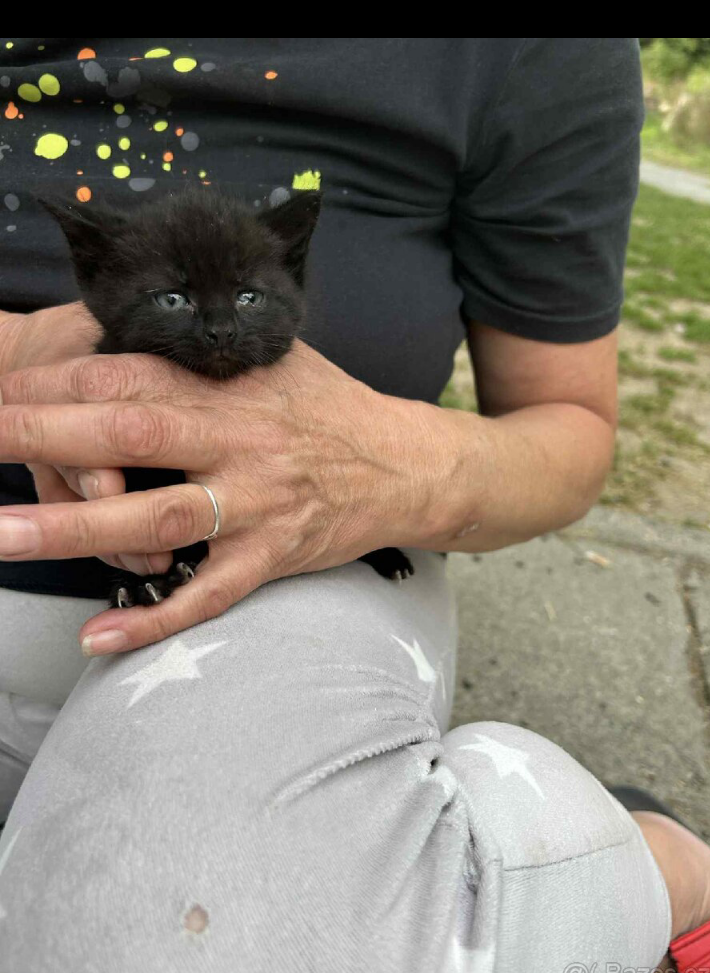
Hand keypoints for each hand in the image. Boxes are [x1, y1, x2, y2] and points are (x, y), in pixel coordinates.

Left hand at [0, 340, 434, 654]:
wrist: (408, 464)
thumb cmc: (326, 407)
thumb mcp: (267, 358)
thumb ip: (197, 355)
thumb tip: (121, 335)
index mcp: (225, 384)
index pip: (123, 372)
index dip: (52, 382)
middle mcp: (234, 439)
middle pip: (124, 432)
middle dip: (37, 435)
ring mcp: (252, 503)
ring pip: (152, 517)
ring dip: (69, 529)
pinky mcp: (272, 557)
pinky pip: (206, 596)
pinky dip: (152, 620)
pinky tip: (97, 638)